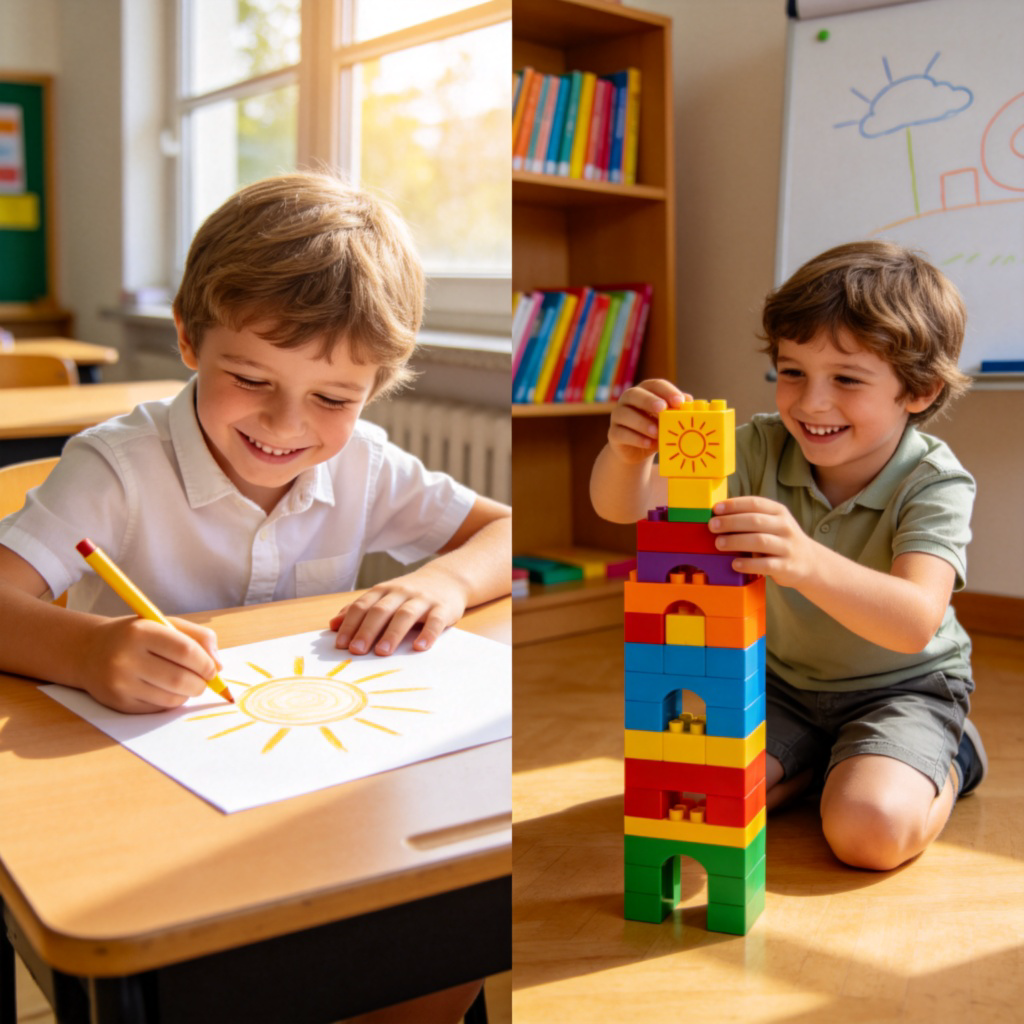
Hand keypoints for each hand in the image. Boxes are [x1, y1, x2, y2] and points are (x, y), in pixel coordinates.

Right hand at [80, 616, 222, 713]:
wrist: (89, 651)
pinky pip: (158, 708)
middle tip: (204, 680)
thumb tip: (219, 666)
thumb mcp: (165, 624)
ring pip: (171, 698)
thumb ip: (198, 637)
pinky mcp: (118, 703)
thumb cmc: (136, 635)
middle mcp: (126, 658)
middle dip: (201, 683)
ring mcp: (120, 683)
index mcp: (141, 632)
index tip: (213, 668)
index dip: (206, 663)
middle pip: (180, 679)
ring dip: (187, 694)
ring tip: (185, 683)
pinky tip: (165, 689)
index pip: (185, 651)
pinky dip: (171, 702)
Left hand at [329, 567, 467, 655]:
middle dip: (367, 631)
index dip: (350, 625)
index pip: (362, 606)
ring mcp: (422, 599)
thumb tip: (333, 625)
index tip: (340, 645)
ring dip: (392, 633)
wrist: (447, 579)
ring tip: (382, 652)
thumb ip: (360, 610)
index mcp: (383, 591)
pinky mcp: (443, 608)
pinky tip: (420, 647)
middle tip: (356, 651)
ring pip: (405, 614)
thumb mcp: (383, 597)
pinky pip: (435, 620)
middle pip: (381, 610)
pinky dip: (428, 633)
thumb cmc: (409, 594)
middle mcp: (401, 592)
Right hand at [608, 379, 690, 463]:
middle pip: (634, 394)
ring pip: (624, 414)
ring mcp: (618, 417)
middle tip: (662, 408)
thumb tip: (689, 402)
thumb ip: (677, 411)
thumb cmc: (656, 429)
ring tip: (656, 431)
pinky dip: (636, 439)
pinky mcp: (613, 434)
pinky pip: (620, 433)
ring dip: (641, 422)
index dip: (667, 391)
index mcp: (644, 392)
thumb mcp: (668, 420)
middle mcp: (628, 401)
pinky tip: (648, 443)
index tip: (679, 401)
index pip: (654, 385)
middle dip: (649, 401)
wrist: (637, 450)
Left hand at [709, 496, 816, 588]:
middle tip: (712, 526)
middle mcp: (785, 527)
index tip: (715, 509)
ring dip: (736, 541)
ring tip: (719, 543)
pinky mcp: (786, 566)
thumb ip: (751, 518)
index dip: (733, 505)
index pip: (755, 503)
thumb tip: (718, 516)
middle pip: (755, 521)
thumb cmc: (780, 540)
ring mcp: (787, 547)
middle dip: (730, 522)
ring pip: (760, 541)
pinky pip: (765, 564)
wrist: (810, 562)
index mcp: (779, 512)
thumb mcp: (772, 523)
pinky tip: (735, 564)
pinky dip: (748, 564)